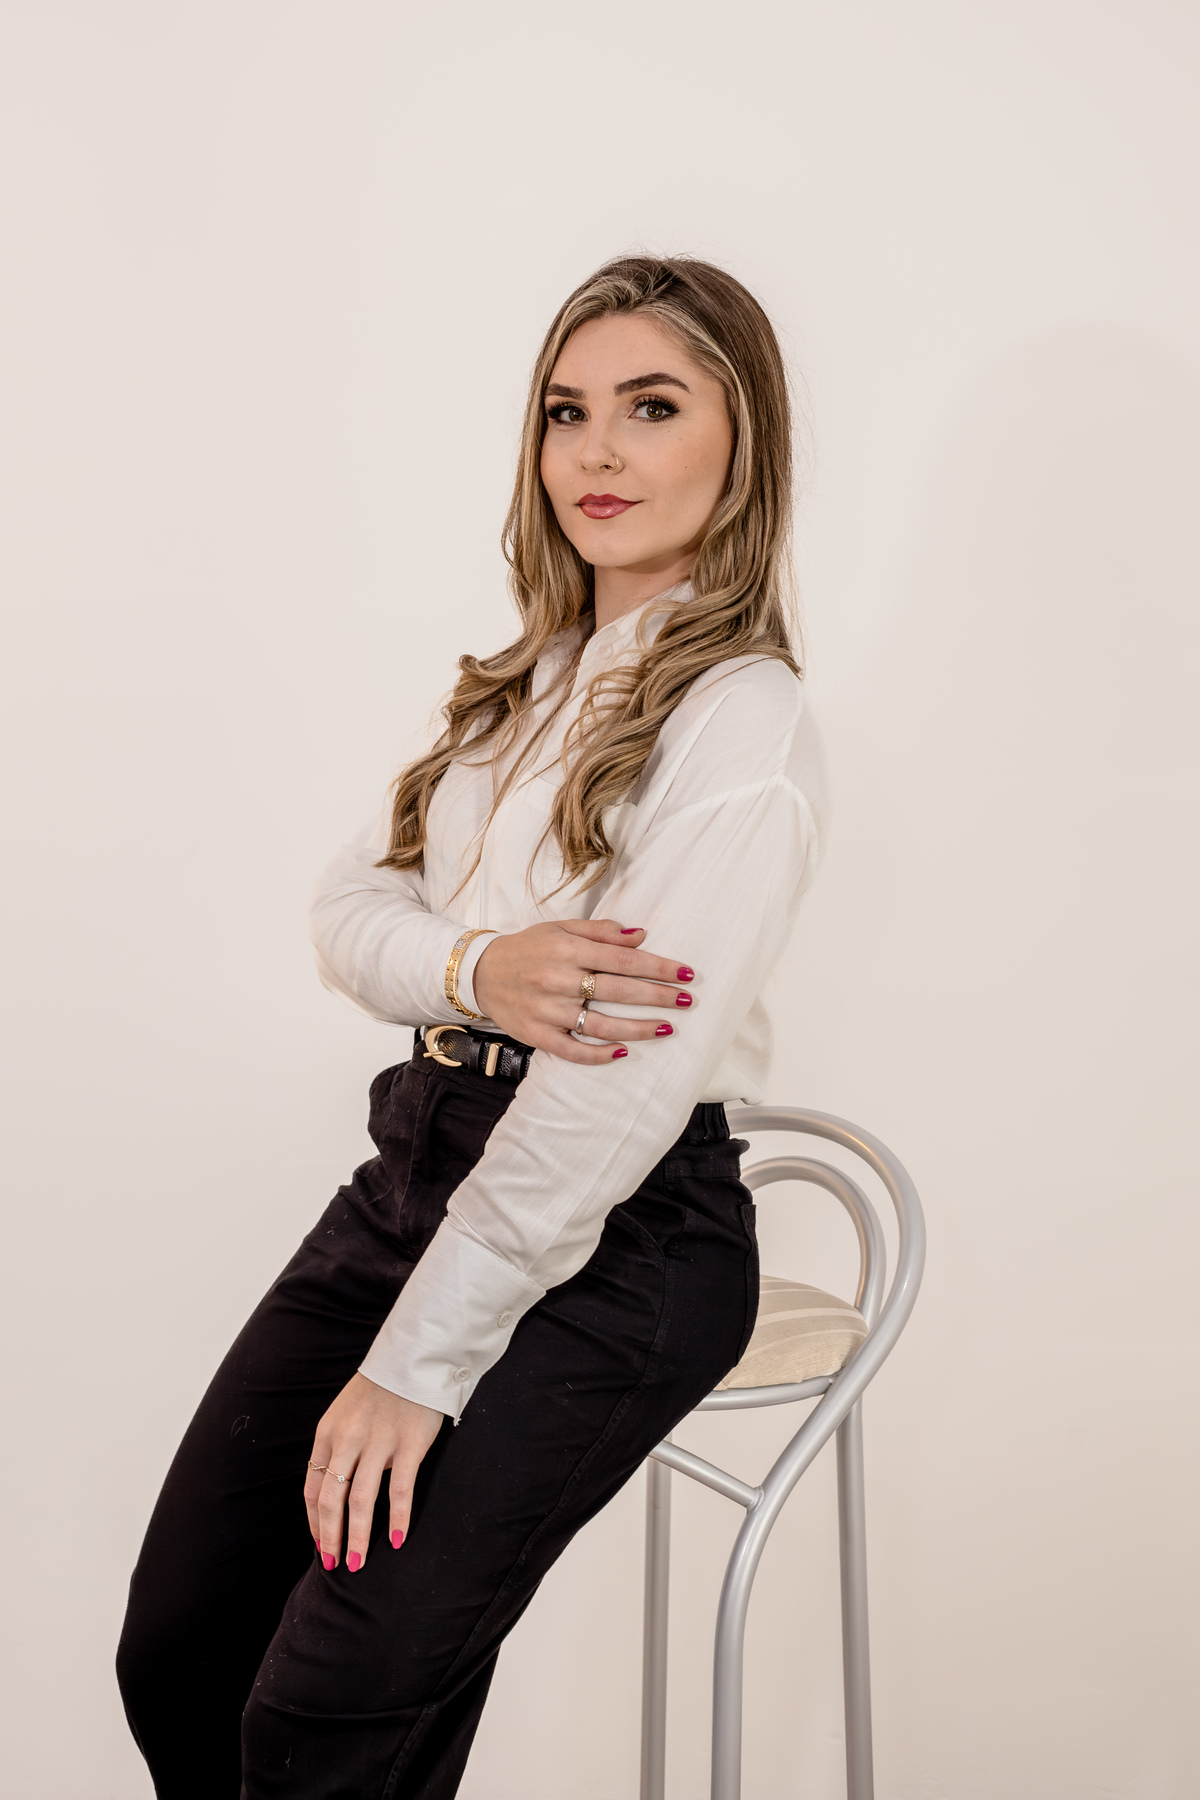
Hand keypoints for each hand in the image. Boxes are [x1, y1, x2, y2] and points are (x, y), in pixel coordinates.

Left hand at [304, 1373, 443, 1570]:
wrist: (412, 1360)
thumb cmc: (379, 1392)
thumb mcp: (345, 1416)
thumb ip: (338, 1450)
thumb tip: (334, 1494)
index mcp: (327, 1434)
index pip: (312, 1488)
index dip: (314, 1522)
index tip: (320, 1546)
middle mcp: (347, 1440)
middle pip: (330, 1500)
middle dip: (330, 1538)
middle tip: (334, 1565)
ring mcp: (378, 1442)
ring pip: (360, 1501)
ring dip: (356, 1537)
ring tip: (357, 1564)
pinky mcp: (409, 1444)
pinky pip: (399, 1490)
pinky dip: (396, 1518)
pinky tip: (395, 1540)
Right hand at [471, 918, 694, 1063]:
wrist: (481, 973)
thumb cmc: (528, 948)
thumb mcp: (561, 928)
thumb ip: (601, 932)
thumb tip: (641, 936)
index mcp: (567, 949)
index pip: (623, 959)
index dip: (658, 966)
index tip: (686, 973)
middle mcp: (558, 979)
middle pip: (618, 991)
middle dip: (657, 996)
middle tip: (687, 1001)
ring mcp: (547, 1010)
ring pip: (601, 1024)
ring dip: (638, 1028)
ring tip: (667, 1028)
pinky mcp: (537, 1034)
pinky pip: (573, 1050)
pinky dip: (598, 1054)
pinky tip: (623, 1052)